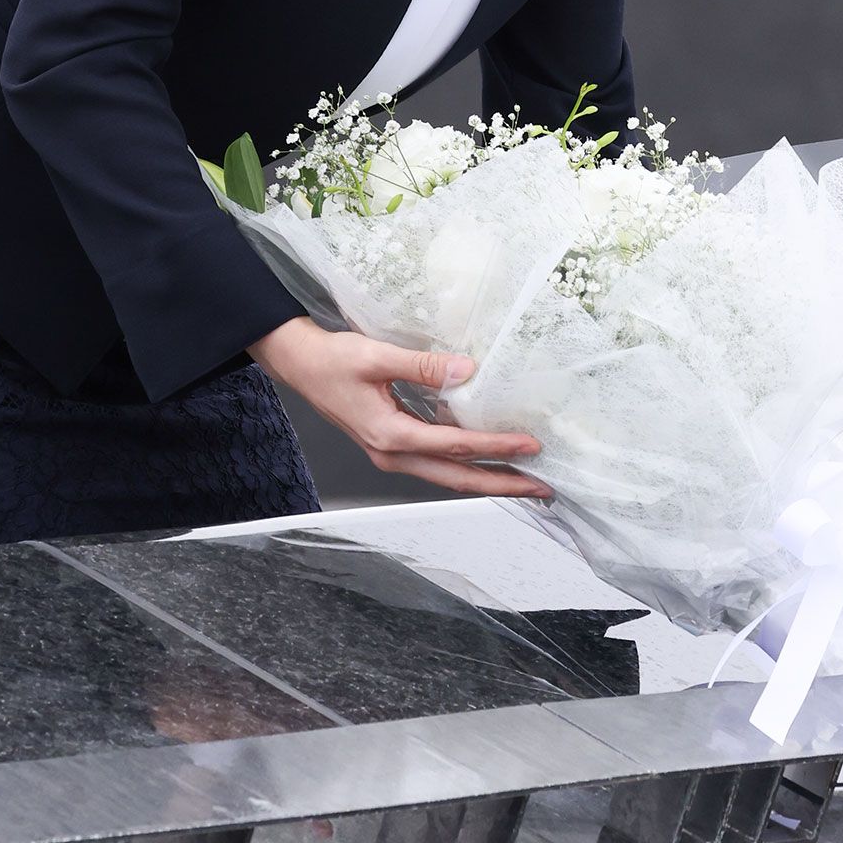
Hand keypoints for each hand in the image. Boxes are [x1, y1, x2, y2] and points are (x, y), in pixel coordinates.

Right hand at [246, 317, 549, 497]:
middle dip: (502, 484)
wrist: (300, 364)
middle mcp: (392, 454)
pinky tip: (485, 457)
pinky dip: (465, 465)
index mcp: (390, 435)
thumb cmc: (331, 360)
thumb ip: (424, 366)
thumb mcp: (376, 356)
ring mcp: (391, 454)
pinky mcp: (392, 446)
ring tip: (523, 478)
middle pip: (457, 478)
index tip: (529, 445)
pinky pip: (437, 463)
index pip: (455, 446)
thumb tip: (468, 371)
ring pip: (448, 476)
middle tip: (542, 486)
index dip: (495, 446)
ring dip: (487, 478)